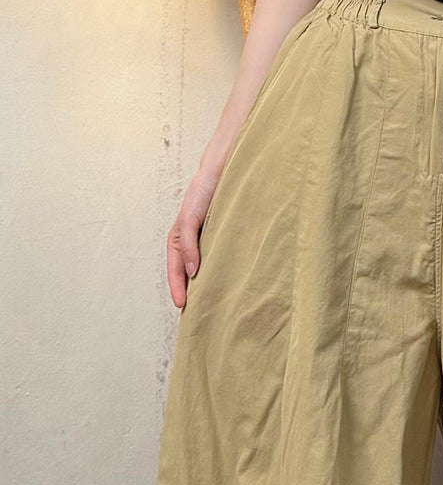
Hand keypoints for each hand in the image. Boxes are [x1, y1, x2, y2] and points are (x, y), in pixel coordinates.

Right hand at [166, 172, 219, 308]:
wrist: (226, 170)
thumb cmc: (204, 191)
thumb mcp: (190, 218)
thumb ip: (188, 243)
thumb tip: (192, 272)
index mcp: (180, 237)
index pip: (175, 268)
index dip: (177, 287)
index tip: (182, 305)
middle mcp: (192, 241)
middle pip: (186, 272)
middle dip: (188, 291)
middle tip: (194, 314)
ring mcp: (206, 240)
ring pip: (201, 267)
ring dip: (202, 285)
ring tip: (209, 305)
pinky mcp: (222, 237)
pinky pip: (216, 260)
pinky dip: (216, 273)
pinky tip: (224, 284)